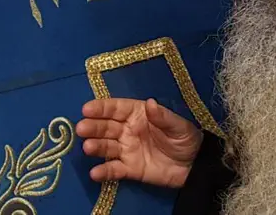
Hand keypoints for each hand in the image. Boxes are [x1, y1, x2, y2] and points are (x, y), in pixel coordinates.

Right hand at [76, 98, 203, 188]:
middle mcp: (127, 130)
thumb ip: (163, 117)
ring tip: (87, 147)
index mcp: (138, 114)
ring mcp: (126, 150)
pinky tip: (94, 173)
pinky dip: (104, 171)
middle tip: (81, 128)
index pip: (116, 108)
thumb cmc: (186, 139)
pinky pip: (113, 169)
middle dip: (93, 126)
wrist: (195, 167)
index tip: (87, 108)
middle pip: (106, 127)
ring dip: (95, 146)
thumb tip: (149, 103)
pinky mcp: (129, 169)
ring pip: (106, 146)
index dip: (101, 108)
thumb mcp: (178, 126)